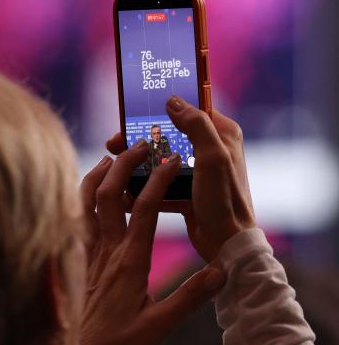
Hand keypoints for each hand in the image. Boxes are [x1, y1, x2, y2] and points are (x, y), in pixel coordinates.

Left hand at [79, 142, 225, 344]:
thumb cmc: (120, 342)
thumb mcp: (161, 324)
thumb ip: (191, 297)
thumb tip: (221, 270)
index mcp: (131, 260)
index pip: (146, 208)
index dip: (158, 179)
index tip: (171, 158)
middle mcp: (106, 248)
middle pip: (110, 193)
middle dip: (125, 163)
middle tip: (140, 145)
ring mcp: (86, 250)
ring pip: (85, 200)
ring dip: (97, 174)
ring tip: (111, 157)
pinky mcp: (75, 255)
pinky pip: (74, 216)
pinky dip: (80, 194)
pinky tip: (89, 188)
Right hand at [105, 96, 255, 261]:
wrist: (226, 244)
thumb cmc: (224, 200)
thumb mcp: (212, 158)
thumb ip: (196, 125)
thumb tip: (172, 101)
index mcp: (221, 133)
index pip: (190, 109)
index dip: (163, 108)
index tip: (137, 109)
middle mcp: (210, 148)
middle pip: (169, 133)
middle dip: (141, 136)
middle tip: (117, 141)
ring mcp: (196, 169)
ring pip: (161, 156)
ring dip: (139, 159)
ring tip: (117, 162)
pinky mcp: (186, 189)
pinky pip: (159, 179)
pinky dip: (143, 181)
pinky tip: (124, 186)